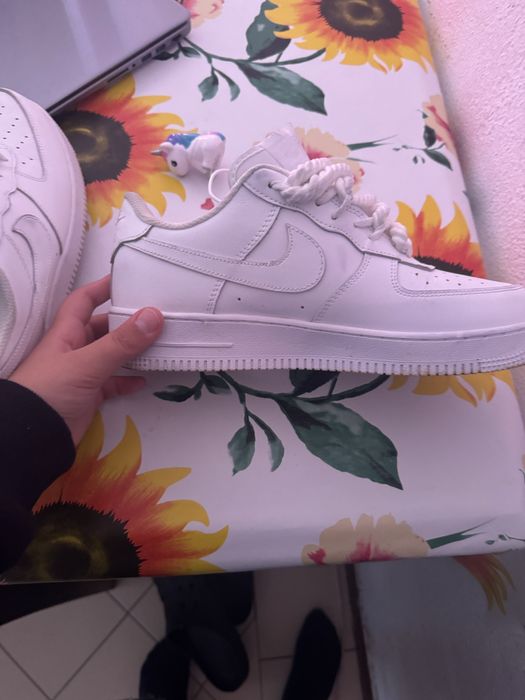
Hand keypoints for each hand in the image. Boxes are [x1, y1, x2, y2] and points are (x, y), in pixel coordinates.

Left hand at [10, 275, 162, 443]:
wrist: (30, 436)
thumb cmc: (50, 391)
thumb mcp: (87, 363)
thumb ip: (121, 343)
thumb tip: (154, 315)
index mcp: (66, 333)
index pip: (83, 301)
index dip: (102, 287)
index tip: (127, 279)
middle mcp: (73, 349)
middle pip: (102, 327)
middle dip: (126, 321)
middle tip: (155, 316)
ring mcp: (80, 374)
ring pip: (110, 355)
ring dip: (131, 351)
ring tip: (158, 345)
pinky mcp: (87, 396)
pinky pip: (112, 383)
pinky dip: (127, 380)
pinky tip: (144, 379)